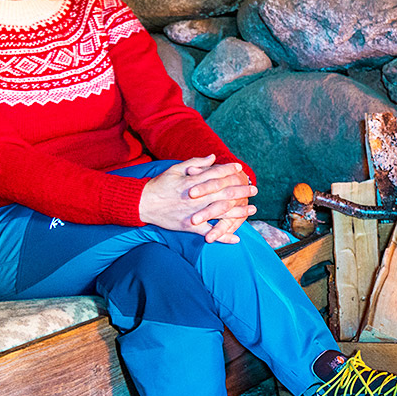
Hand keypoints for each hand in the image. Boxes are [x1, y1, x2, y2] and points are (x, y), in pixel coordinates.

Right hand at [137, 156, 257, 239]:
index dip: (229, 170)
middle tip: (254, 189)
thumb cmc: (159, 185)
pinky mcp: (190, 226)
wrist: (142, 203)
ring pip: (221, 212)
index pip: (216, 174)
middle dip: (241, 191)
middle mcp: (197, 197)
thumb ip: (195, 163)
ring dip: (239, 212)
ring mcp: (195, 212)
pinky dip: (223, 236)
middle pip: (224, 193)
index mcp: (193, 182)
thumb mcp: (175, 169)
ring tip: (252, 210)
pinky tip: (236, 238)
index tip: (240, 168)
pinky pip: (209, 232)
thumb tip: (213, 156)